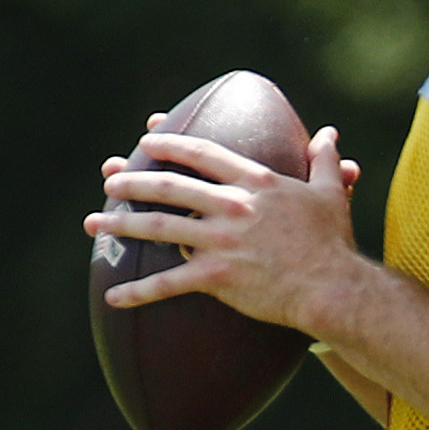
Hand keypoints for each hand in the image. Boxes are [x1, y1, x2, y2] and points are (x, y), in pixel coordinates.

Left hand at [89, 120, 364, 330]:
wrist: (333, 287)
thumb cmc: (333, 242)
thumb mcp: (331, 194)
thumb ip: (325, 160)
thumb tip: (328, 132)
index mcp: (256, 184)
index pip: (205, 154)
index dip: (172, 145)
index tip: (147, 141)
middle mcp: (232, 206)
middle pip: (170, 187)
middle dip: (134, 181)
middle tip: (110, 181)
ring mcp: (221, 241)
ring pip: (159, 228)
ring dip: (122, 224)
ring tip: (95, 221)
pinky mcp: (216, 275)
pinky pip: (168, 283)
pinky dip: (138, 292)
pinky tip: (113, 296)